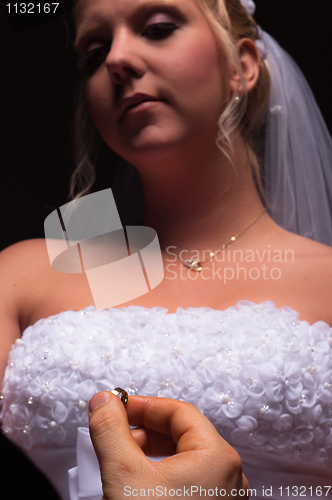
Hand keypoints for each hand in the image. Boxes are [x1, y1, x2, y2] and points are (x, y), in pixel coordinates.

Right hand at [88, 391, 248, 499]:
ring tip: (120, 459)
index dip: (143, 406)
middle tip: (114, 432)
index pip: (178, 411)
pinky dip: (160, 474)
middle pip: (181, 433)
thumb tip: (103, 400)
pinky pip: (187, 480)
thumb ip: (110, 431)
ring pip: (183, 458)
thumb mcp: (124, 475)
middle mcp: (229, 476)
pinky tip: (138, 483)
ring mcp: (222, 497)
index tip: (116, 407)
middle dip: (143, 430)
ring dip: (149, 453)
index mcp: (218, 458)